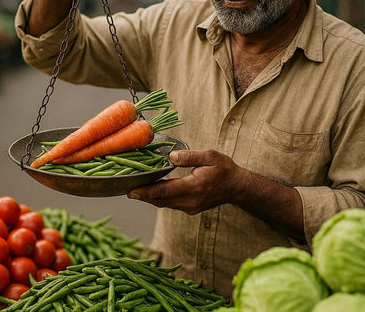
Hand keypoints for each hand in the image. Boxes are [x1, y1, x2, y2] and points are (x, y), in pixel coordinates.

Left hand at [127, 150, 246, 213]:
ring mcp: (191, 207)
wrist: (237, 187)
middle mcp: (191, 201)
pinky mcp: (191, 208)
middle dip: (143, 196)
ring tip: (135, 190)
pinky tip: (152, 192)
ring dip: (150, 198)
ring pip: (165, 204)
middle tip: (127, 190)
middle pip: (161, 200)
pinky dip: (159, 199)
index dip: (147, 192)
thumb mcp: (210, 156)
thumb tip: (171, 156)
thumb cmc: (224, 169)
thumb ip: (189, 156)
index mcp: (194, 187)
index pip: (165, 191)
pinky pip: (171, 204)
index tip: (132, 191)